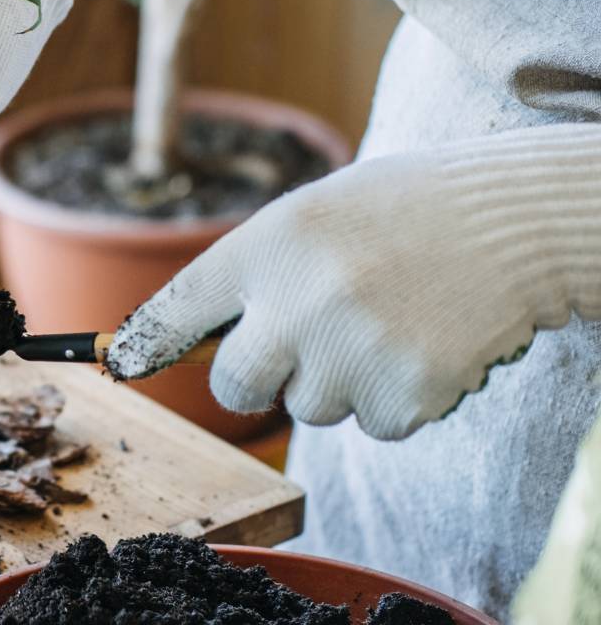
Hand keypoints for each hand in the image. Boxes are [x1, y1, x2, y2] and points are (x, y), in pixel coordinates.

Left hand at [105, 125, 600, 439]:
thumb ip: (256, 271)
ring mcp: (351, 352)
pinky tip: (421, 342)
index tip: (121, 364)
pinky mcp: (404, 394)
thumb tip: (196, 340)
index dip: (143, 343)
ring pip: (311, 406)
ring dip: (338, 380)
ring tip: (387, 319)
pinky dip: (391, 397)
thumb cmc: (404, 212)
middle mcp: (298, 300)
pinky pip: (372, 424)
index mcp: (270, 243)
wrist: (514, 222)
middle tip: (304, 344)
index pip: (178, 307)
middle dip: (257, 378)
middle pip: (235, 386)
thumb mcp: (314, 215)